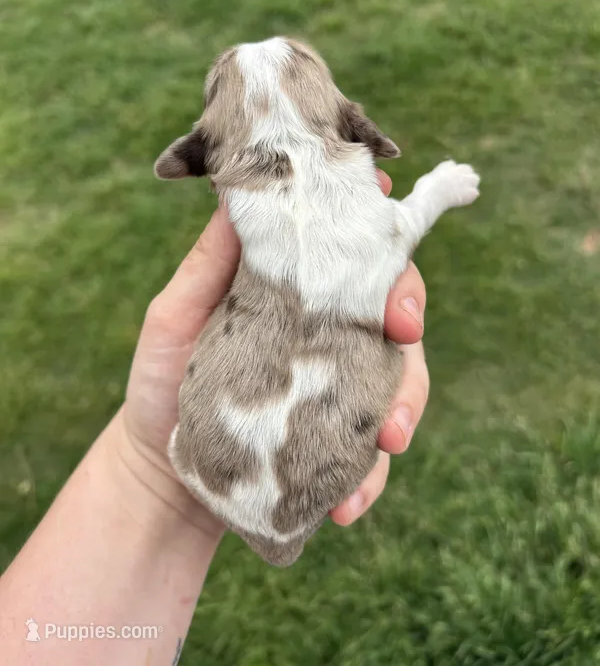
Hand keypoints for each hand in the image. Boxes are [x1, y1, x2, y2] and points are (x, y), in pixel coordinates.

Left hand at [121, 171, 427, 538]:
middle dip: (409, 313)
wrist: (159, 471)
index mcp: (295, 293)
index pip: (349, 253)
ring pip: (401, 378)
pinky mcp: (338, 439)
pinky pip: (373, 453)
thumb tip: (235, 194)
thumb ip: (207, 263)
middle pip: (392, 308)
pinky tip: (350, 501)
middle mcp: (326, 333)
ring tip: (391, 438)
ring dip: (406, 404)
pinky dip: (371, 476)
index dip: (377, 236)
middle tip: (403, 332)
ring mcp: (338, 386)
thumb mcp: (173, 316)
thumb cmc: (162, 381)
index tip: (384, 235)